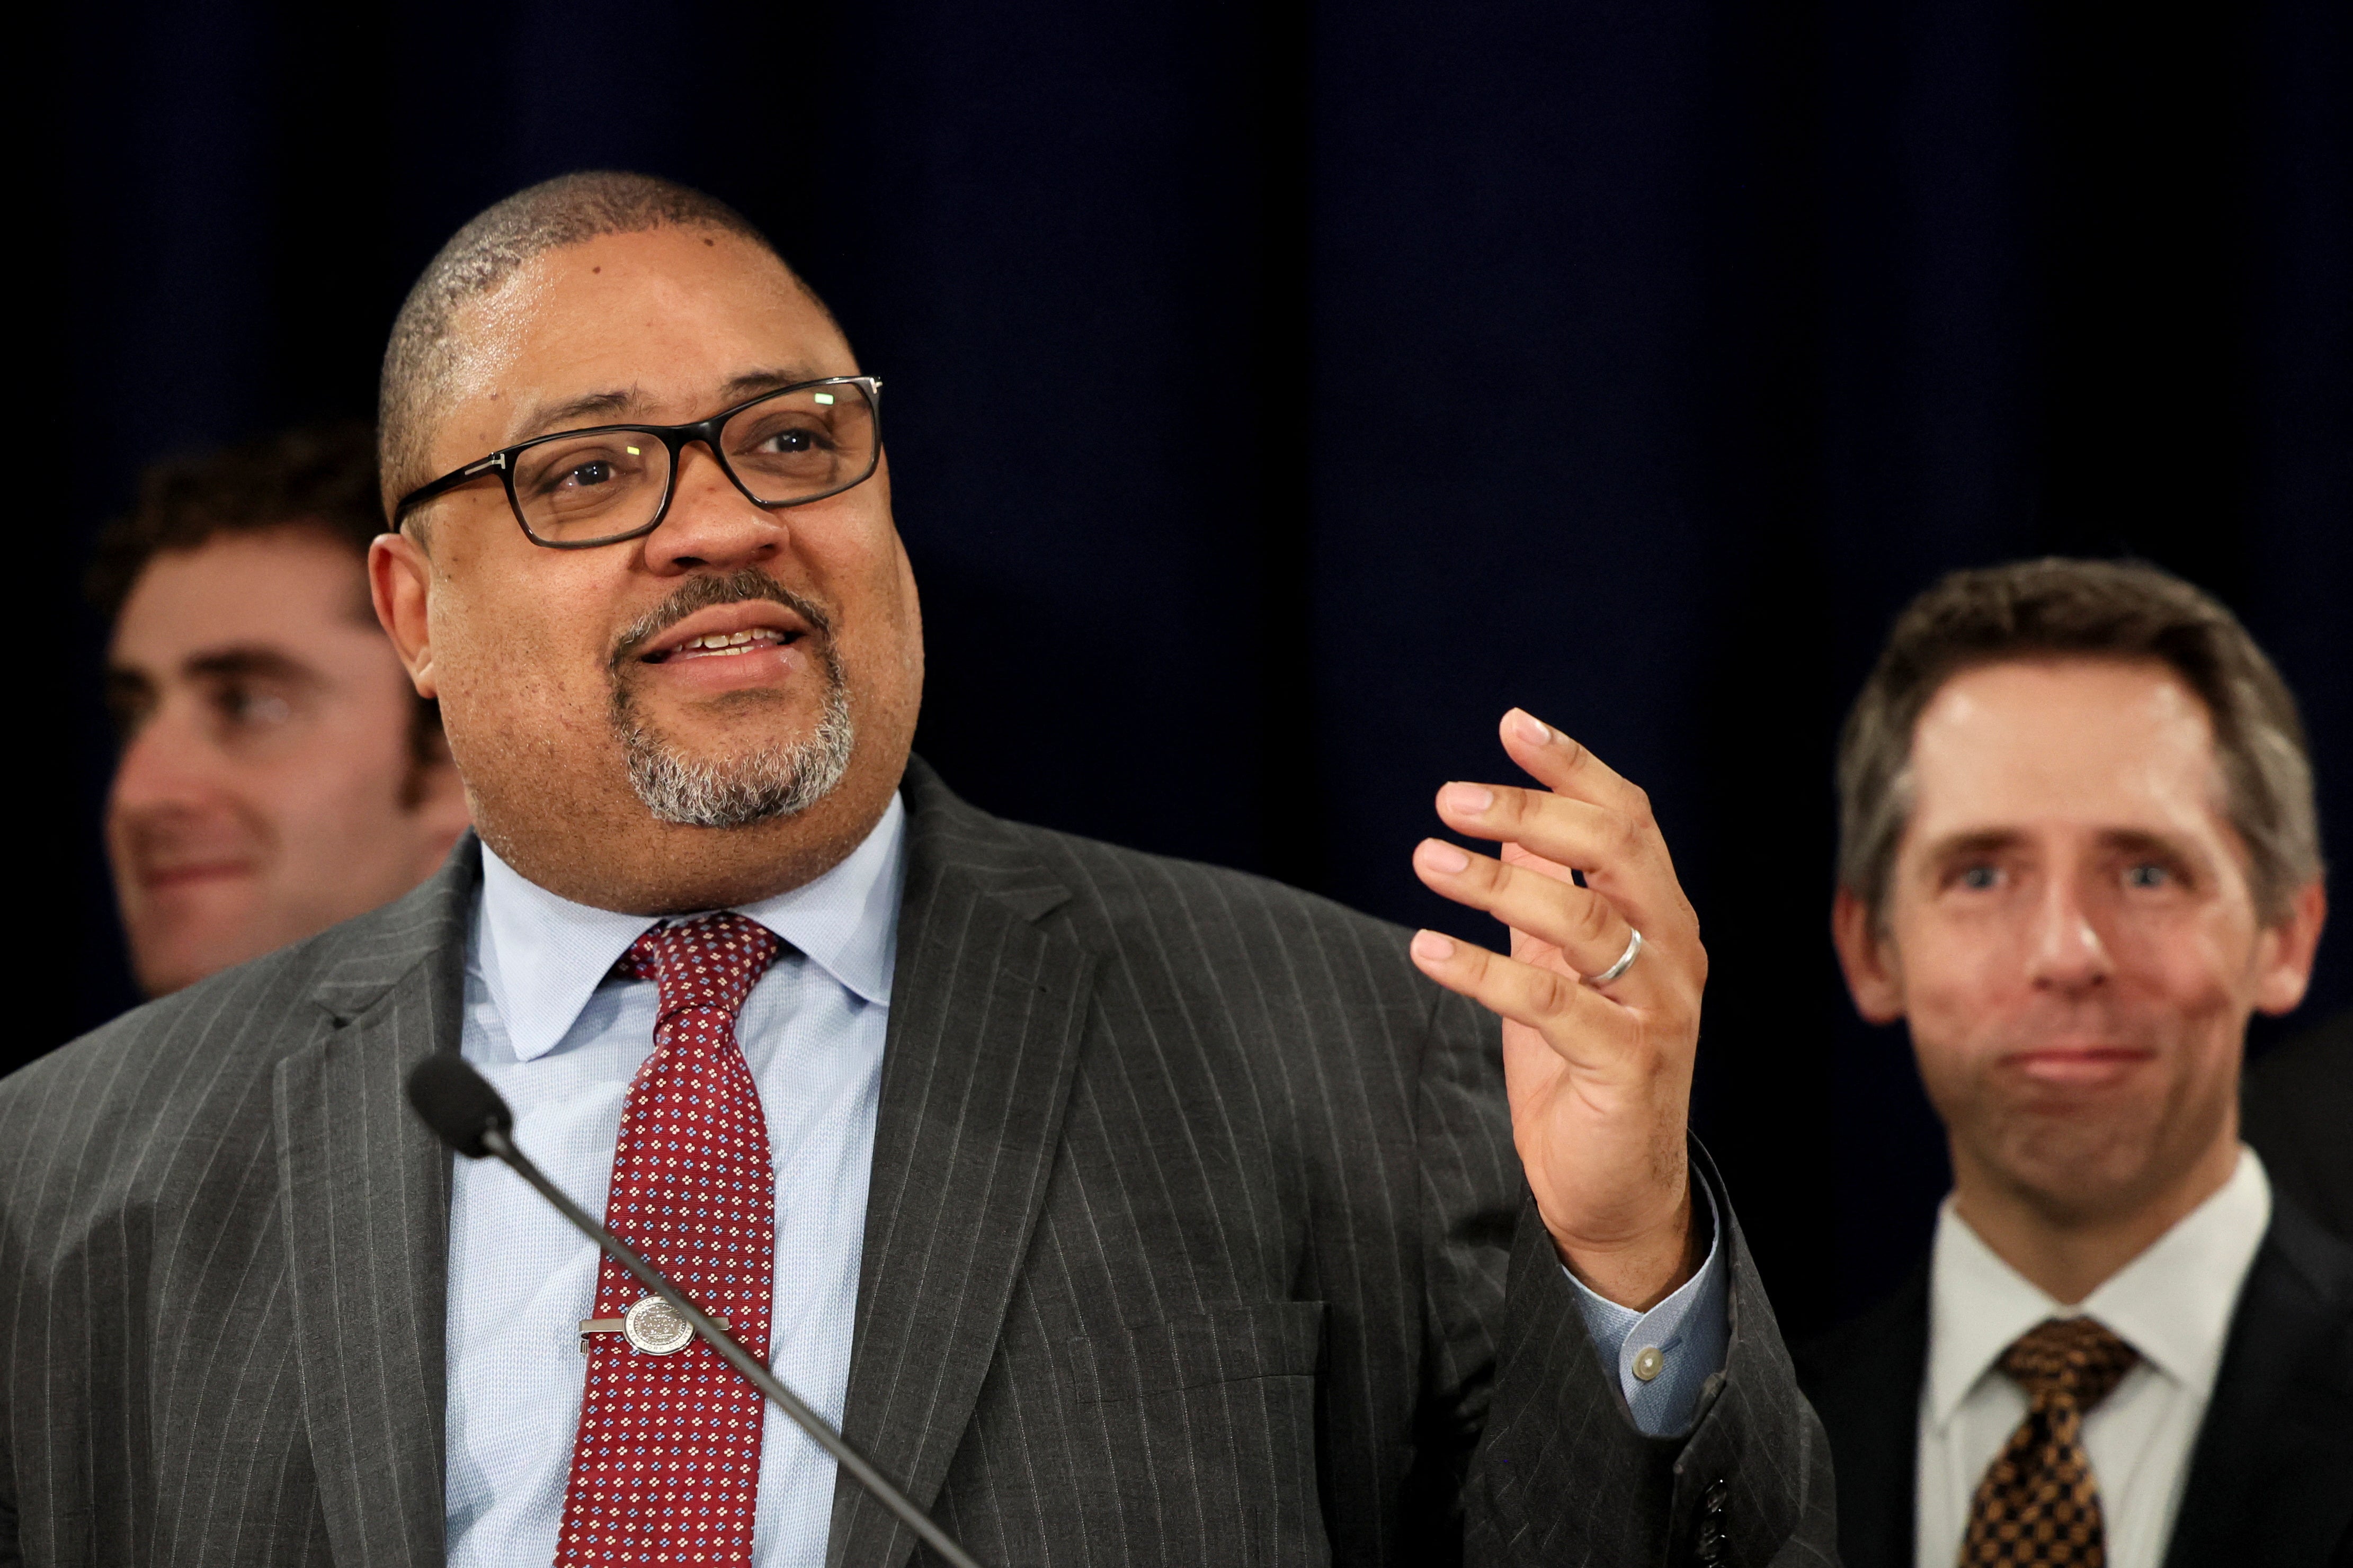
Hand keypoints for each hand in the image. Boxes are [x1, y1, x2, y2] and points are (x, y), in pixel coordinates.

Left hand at [1408, 709, 1706, 1308]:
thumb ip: (1547, 895)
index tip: (1510, 724)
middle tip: (1451, 798)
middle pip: (1616, 849)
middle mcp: (1672, 952)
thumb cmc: (1583, 1071)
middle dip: (1534, 809)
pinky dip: (1484, 970)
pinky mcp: (1626, 1065)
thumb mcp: (1560, 967)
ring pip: (1582, 921)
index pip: (1628, 818)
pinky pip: (1552, 1003)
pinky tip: (1426, 948)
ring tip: (1424, 858)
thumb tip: (1517, 822)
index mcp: (1661, 917)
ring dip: (1496, 883)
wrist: (1616, 1190)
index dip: (1573, 766)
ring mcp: (1657, 1009)